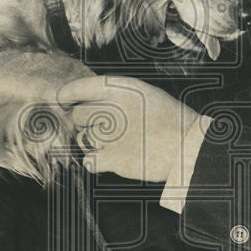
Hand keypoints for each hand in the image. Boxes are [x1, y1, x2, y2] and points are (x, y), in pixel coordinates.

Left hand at [57, 76, 198, 181]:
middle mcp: (110, 108)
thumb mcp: (146, 94)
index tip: (63, 101)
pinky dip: (97, 163)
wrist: (187, 146)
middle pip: (78, 116)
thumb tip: (91, 104)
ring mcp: (108, 134)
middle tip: (107, 130)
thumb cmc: (171, 120)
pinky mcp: (110, 158)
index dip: (68, 94)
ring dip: (94, 143)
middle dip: (88, 123)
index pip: (80, 88)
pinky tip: (111, 160)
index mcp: (120, 89)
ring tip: (118, 145)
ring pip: (84, 139)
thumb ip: (118, 96)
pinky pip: (89, 161)